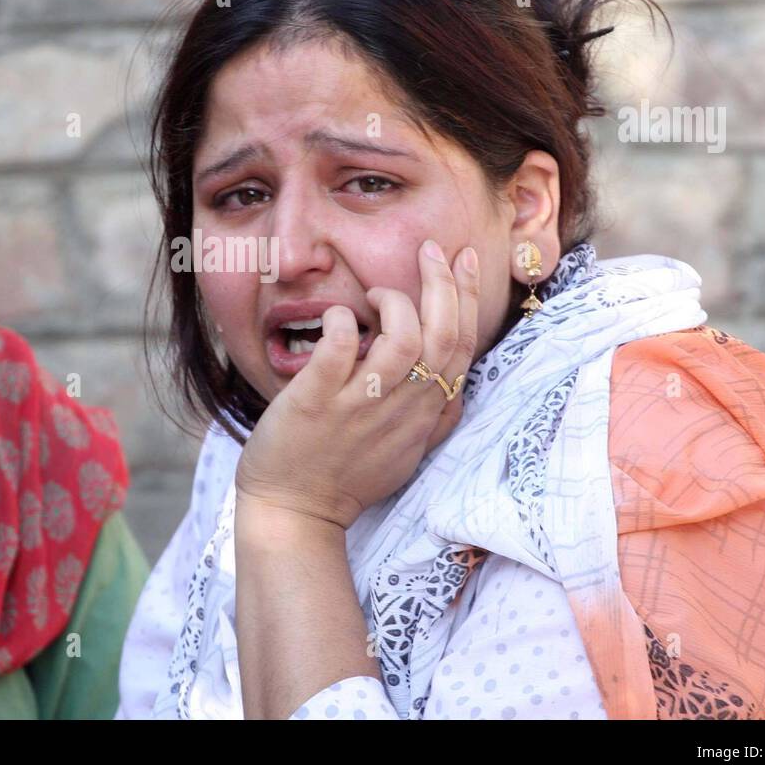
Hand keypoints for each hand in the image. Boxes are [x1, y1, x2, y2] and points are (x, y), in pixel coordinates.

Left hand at [234, 240, 480, 530]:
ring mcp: (360, 407)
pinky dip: (343, 325)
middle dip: (444, 283)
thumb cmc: (348, 478)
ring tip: (372, 294)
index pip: (462, 347)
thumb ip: (434, 417)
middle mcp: (401, 409)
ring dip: (394, 303)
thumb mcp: (408, 452)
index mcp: (425, 414)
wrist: (296, 514)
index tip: (464, 260)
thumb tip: (457, 387)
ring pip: (403, 342)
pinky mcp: (317, 404)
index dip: (467, 298)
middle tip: (430, 250)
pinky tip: (338, 317)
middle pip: (443, 337)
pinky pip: (339, 353)